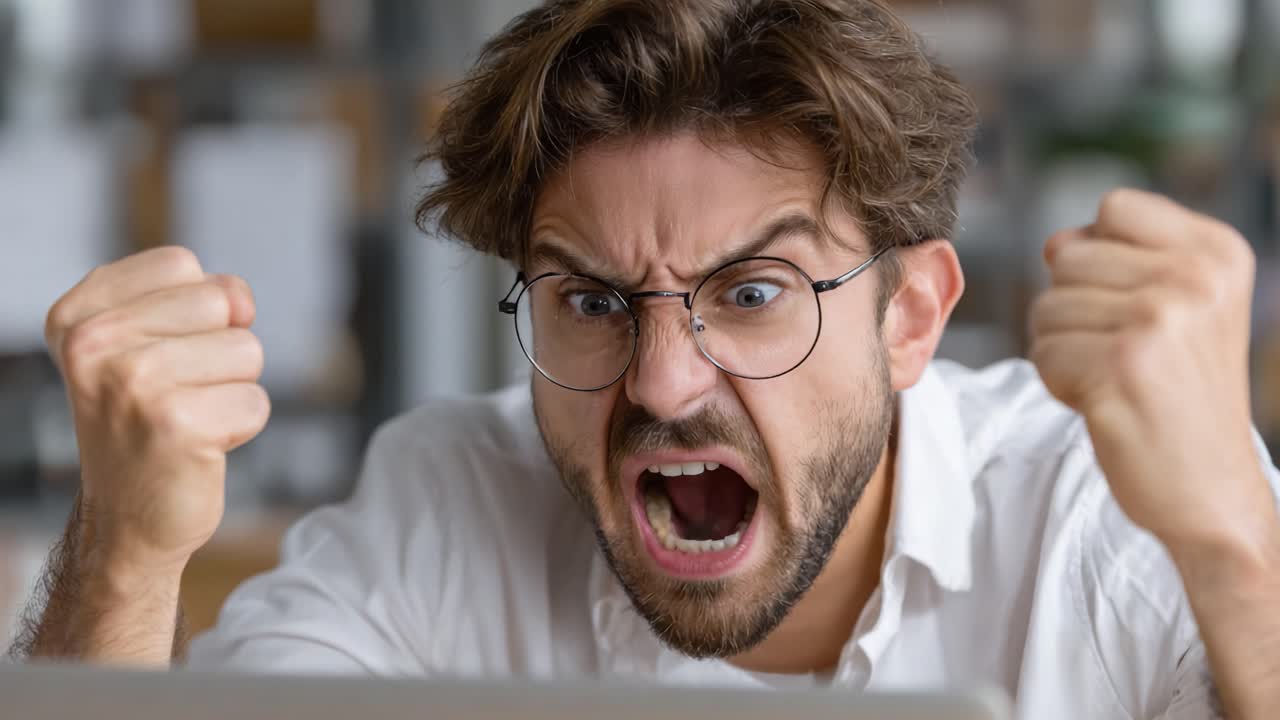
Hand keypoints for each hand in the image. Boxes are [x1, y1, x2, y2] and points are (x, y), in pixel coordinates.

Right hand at [45, 247, 269, 576]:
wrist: (125, 520)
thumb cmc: (145, 421)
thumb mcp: (145, 341)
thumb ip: (194, 296)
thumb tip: (241, 301)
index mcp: (77, 314)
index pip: (181, 264)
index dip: (196, 310)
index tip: (159, 354)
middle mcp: (93, 344)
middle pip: (221, 302)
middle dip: (220, 350)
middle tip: (176, 394)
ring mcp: (132, 383)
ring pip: (247, 350)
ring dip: (232, 389)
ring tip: (188, 419)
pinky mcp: (175, 425)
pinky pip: (257, 401)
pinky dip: (241, 427)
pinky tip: (199, 448)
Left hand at [1029, 189, 1275, 555]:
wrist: (1211, 491)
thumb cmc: (1180, 395)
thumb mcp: (1183, 306)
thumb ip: (1124, 257)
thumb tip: (1056, 242)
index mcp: (1217, 252)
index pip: (1114, 206)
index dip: (1100, 255)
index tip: (1136, 305)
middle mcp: (1195, 277)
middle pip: (1068, 255)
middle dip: (1074, 308)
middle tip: (1125, 354)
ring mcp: (1159, 319)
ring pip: (1046, 307)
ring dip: (1063, 348)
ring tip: (1117, 379)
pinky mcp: (1120, 366)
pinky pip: (1042, 352)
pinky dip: (1059, 383)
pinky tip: (1106, 403)